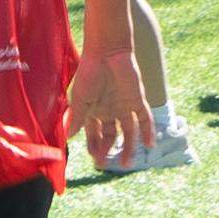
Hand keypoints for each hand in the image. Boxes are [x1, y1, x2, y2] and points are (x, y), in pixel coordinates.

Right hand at [71, 57, 148, 171]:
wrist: (107, 53)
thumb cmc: (90, 73)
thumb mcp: (81, 99)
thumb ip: (78, 118)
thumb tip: (69, 137)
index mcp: (94, 110)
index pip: (94, 133)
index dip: (93, 145)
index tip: (93, 157)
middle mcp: (110, 110)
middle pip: (110, 135)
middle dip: (106, 149)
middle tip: (104, 164)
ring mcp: (125, 106)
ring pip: (128, 132)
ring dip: (128, 147)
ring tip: (126, 163)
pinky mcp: (137, 101)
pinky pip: (145, 119)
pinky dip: (148, 132)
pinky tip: (149, 145)